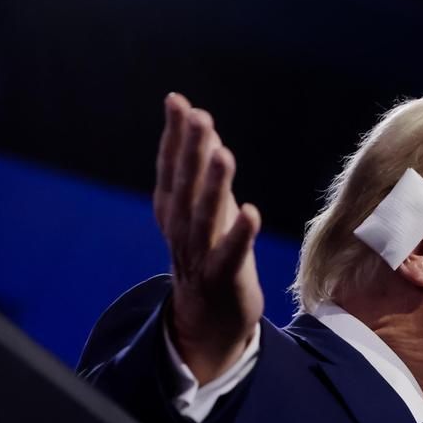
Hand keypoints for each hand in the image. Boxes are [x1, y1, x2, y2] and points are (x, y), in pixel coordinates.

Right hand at [154, 92, 263, 383]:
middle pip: (186, 185)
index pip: (171, 167)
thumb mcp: (203, 208)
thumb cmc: (209, 254)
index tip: (177, 102)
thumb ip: (200, 168)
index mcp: (172, 209)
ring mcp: (200, 254)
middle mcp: (181, 229)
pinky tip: (251, 212)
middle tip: (200, 117)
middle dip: (192, 150)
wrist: (207, 320)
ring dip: (214, 186)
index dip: (174, 135)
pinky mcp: (223, 277)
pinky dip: (238, 234)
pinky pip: (230, 254)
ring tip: (224, 154)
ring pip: (205, 216)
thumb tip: (199, 122)